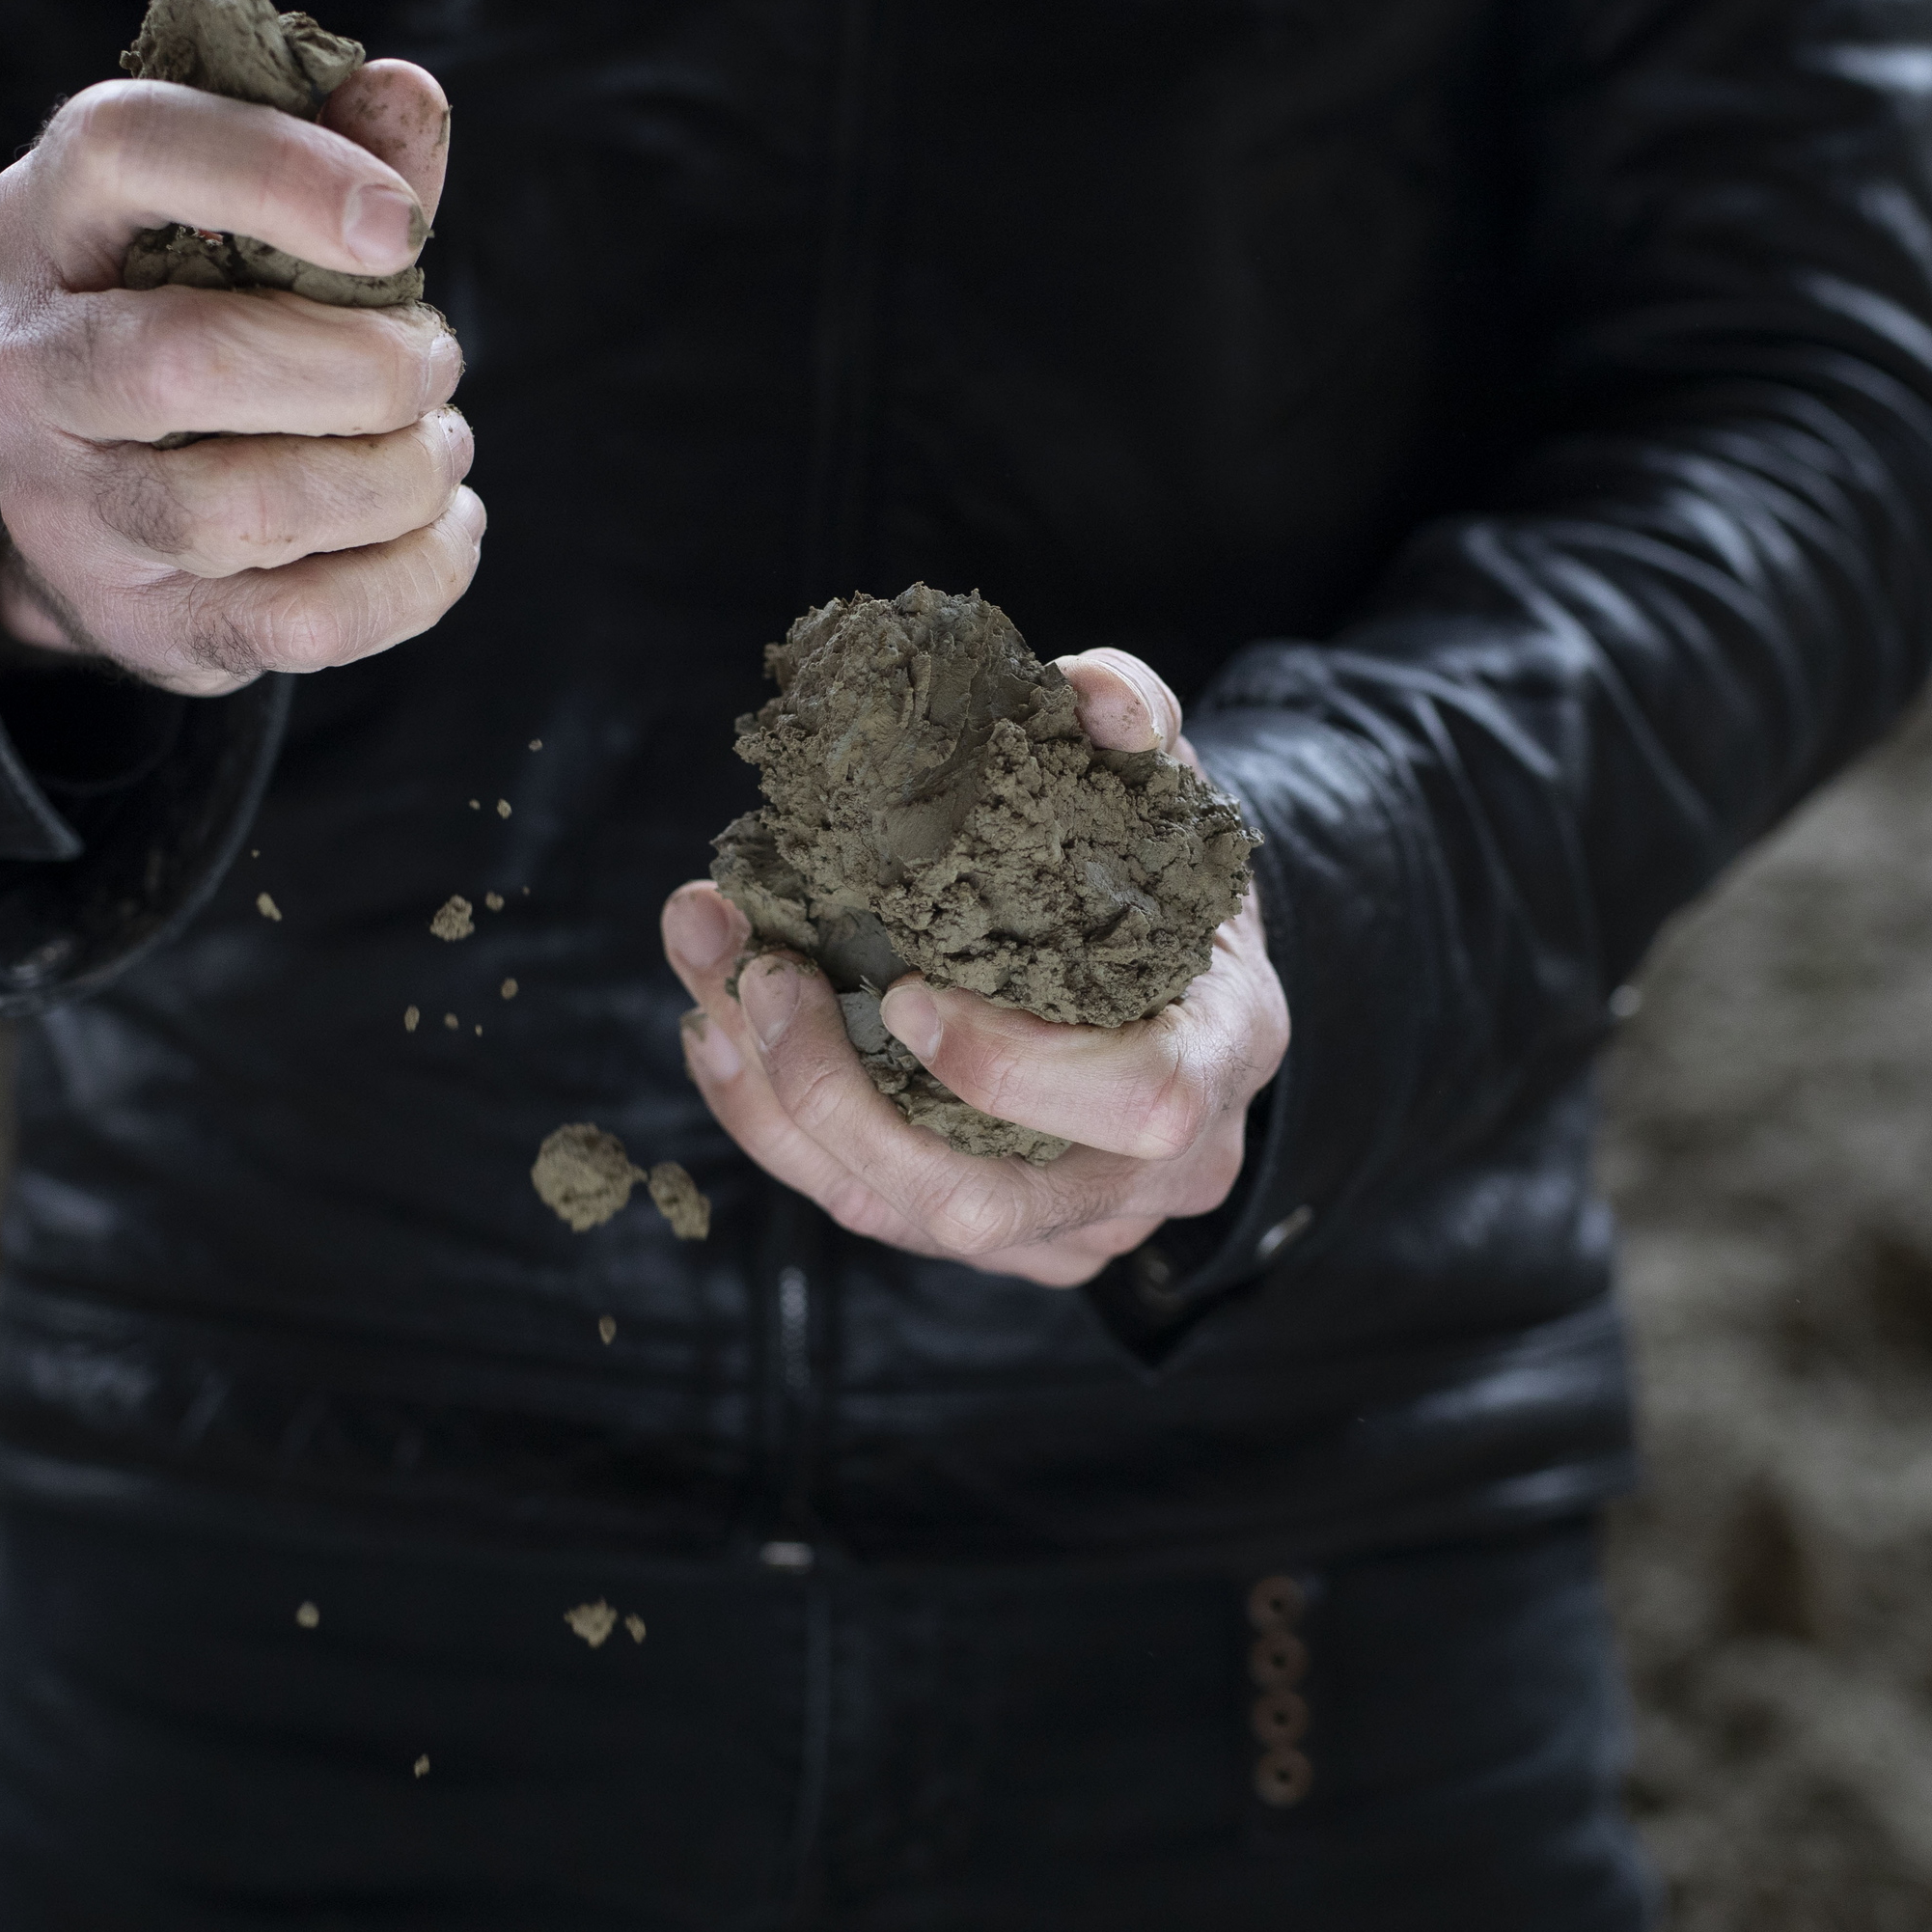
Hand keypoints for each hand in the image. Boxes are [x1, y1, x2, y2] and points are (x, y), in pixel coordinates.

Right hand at [0, 60, 481, 695]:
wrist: (104, 501)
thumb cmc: (201, 312)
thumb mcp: (246, 217)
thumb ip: (336, 154)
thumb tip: (409, 99)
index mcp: (38, 221)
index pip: (124, 148)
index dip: (280, 173)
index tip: (402, 226)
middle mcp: (16, 367)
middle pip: (187, 361)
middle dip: (359, 367)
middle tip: (435, 362)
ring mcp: (61, 510)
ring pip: (246, 510)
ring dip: (393, 478)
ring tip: (440, 447)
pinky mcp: (134, 621)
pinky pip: (300, 623)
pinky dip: (412, 577)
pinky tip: (445, 529)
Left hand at [660, 650, 1291, 1286]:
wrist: (1178, 994)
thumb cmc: (1167, 889)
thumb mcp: (1171, 799)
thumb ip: (1136, 727)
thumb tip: (1089, 690)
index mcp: (1218, 1061)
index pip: (1140, 1105)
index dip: (1012, 1066)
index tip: (904, 991)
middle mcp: (1148, 1177)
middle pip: (986, 1206)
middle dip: (845, 1102)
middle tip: (770, 976)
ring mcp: (1067, 1228)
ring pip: (900, 1216)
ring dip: (780, 1106)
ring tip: (714, 981)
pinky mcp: (991, 1241)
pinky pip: (864, 1207)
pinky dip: (773, 1125)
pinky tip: (719, 1032)